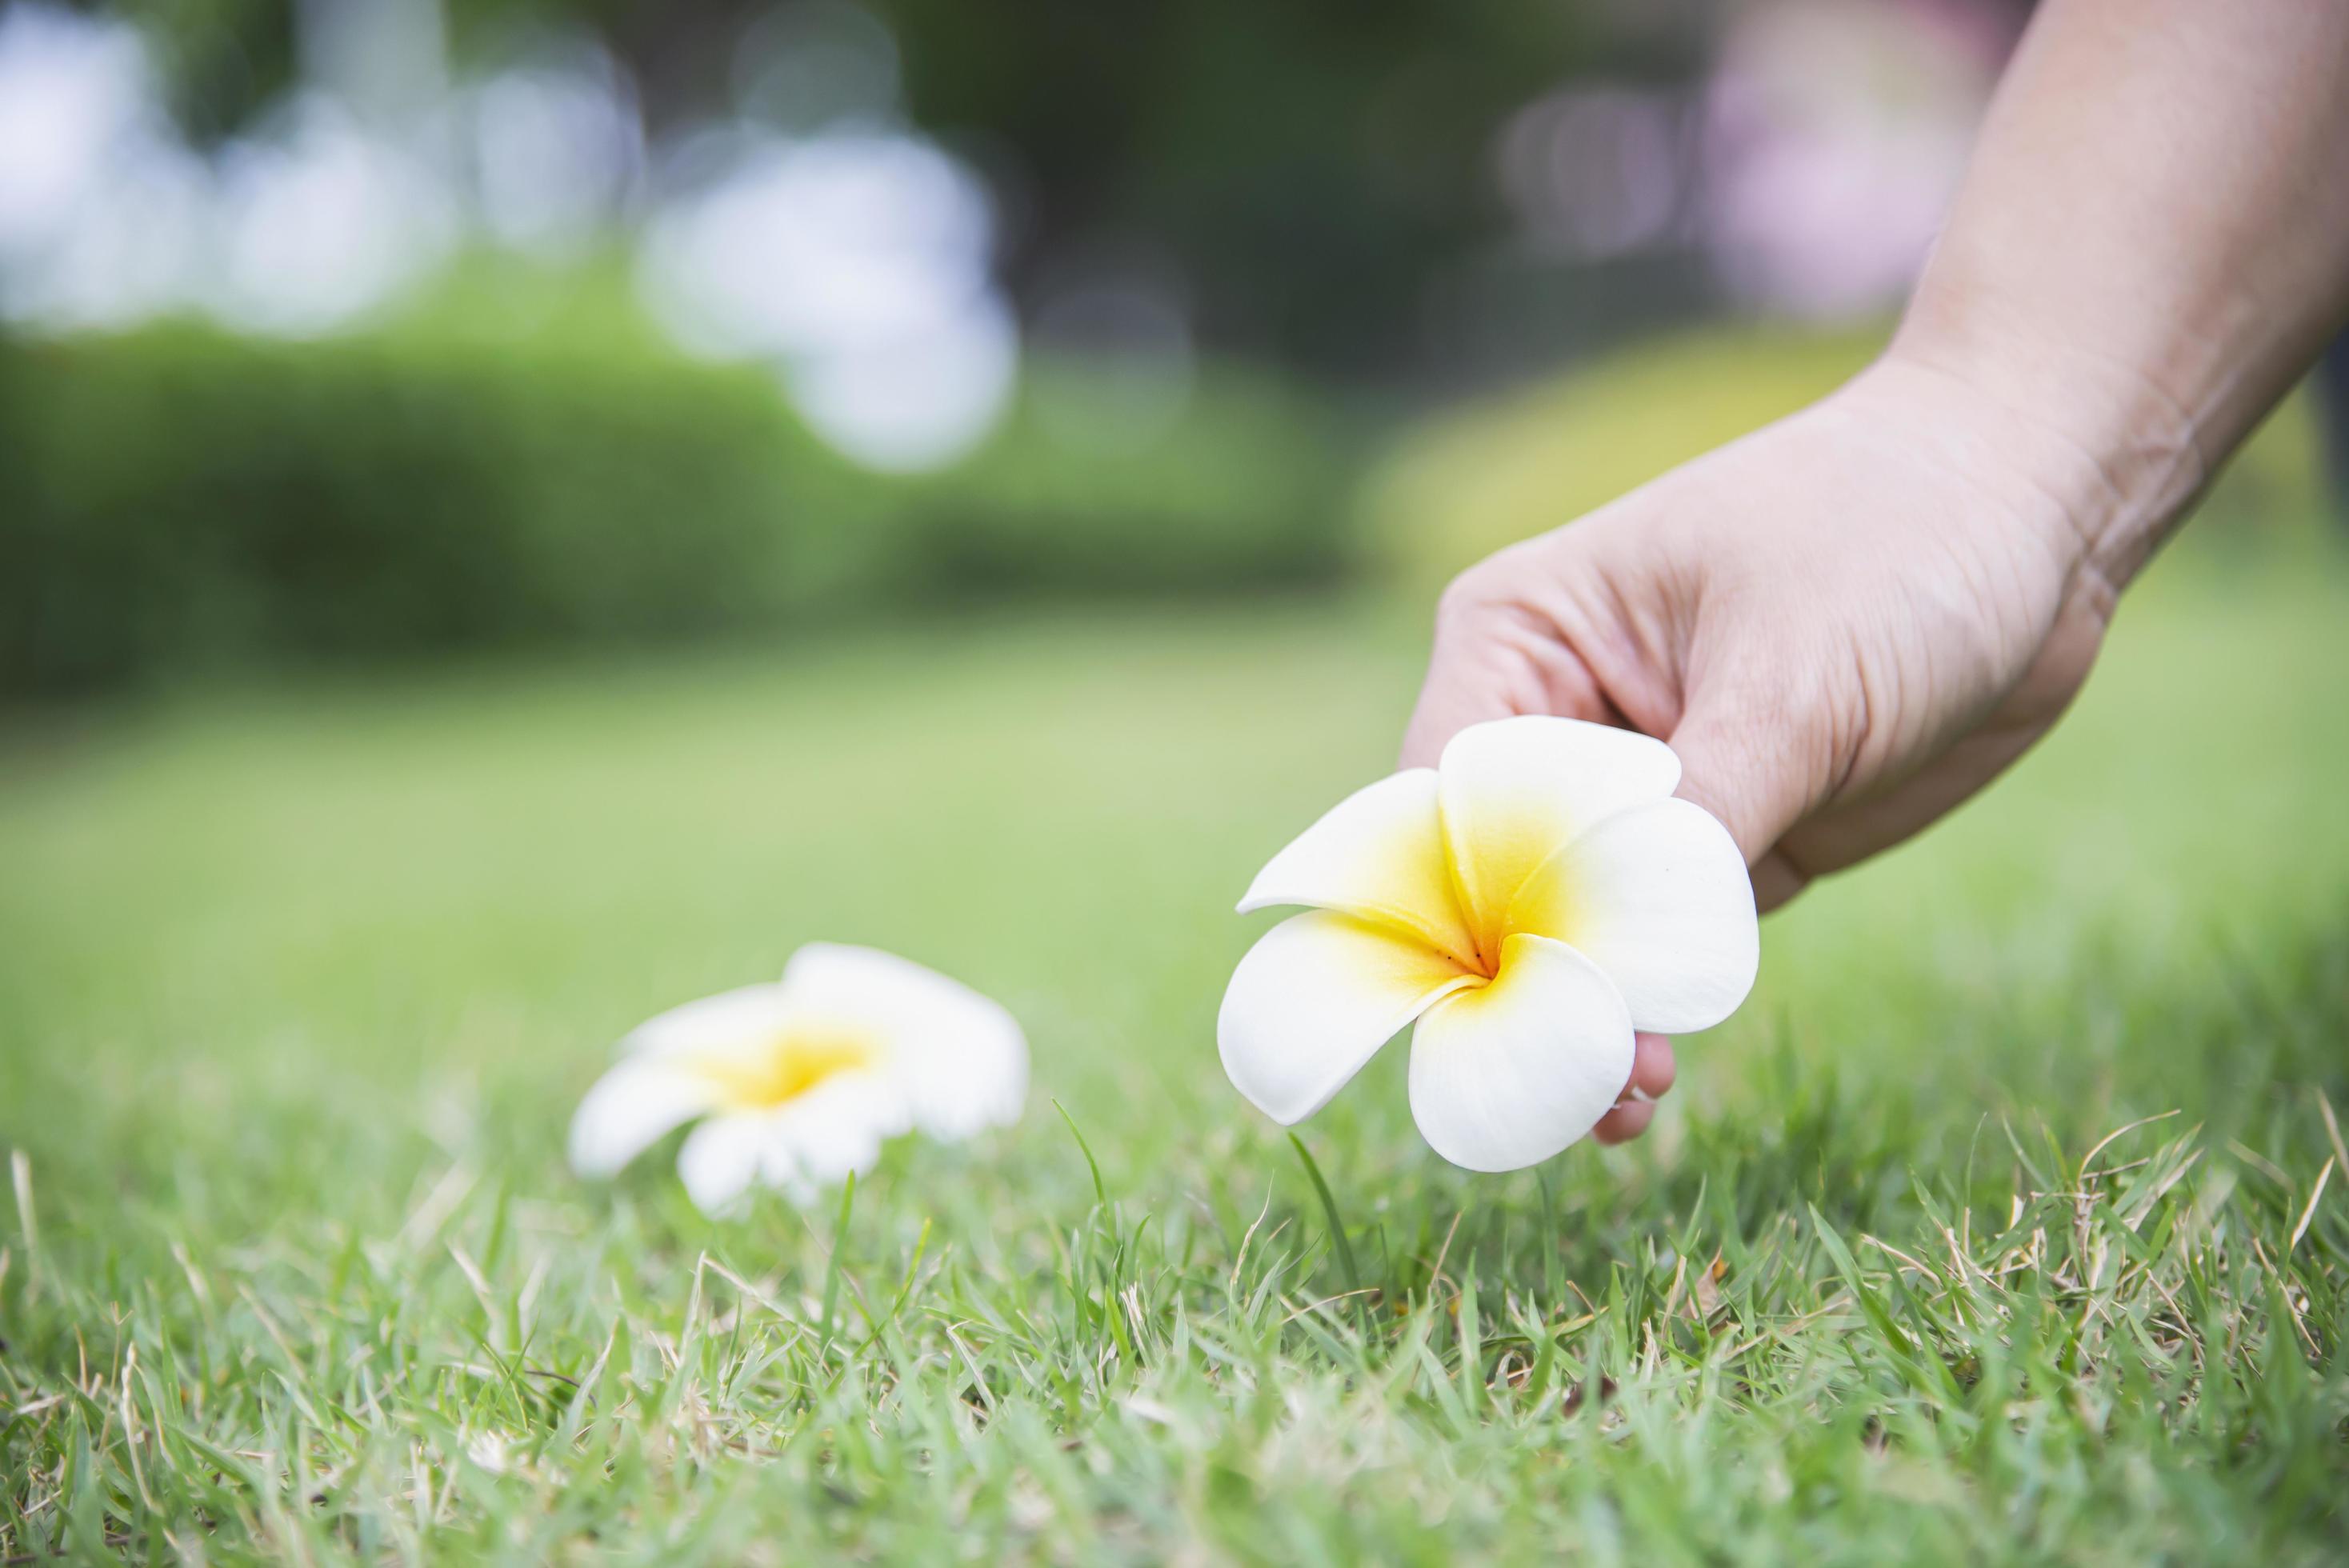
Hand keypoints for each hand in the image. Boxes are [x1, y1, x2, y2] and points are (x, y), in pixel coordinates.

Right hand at [1400, 356, 2128, 1141]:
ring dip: (1599, 1011)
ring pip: (1583, 923)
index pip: (1450, 801)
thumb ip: (1696, 828)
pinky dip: (1661, 1002)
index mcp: (1520, 638)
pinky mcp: (1723, 833)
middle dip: (1537, 981)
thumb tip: (1616, 967)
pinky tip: (1657, 1074)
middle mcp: (1557, 712)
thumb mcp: (1791, 682)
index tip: (1523, 1011)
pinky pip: (1667, 937)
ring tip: (1626, 1107)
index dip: (1469, 914)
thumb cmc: (1897, 539)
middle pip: (1500, 878)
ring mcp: (1640, 781)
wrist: (2042, 515)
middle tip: (1584, 1086)